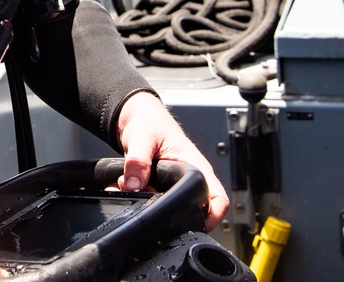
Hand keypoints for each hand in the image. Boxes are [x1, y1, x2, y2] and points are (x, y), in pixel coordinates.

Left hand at [116, 91, 228, 230]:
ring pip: (165, 207)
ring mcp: (172, 185)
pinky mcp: (157, 188)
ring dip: (146, 203)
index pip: (217, 198)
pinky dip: (137, 198)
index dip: (213, 215)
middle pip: (191, 209)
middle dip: (166, 211)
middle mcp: (187, 178)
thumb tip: (133, 185)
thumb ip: (138, 162)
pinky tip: (125, 185)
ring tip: (131, 186)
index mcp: (196, 166)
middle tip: (146, 199)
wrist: (136, 118)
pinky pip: (149, 201)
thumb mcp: (142, 138)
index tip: (196, 224)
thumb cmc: (150, 123)